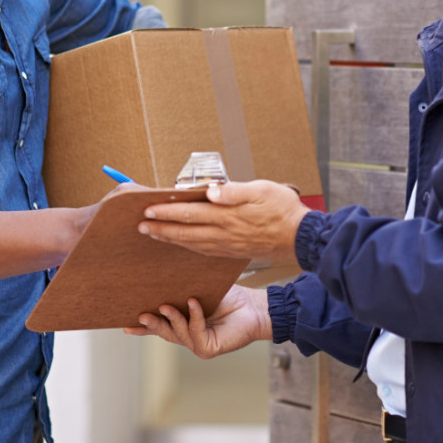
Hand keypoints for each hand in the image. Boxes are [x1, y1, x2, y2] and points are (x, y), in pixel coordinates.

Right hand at [123, 285, 271, 358]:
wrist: (255, 307)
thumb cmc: (230, 297)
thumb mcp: (200, 292)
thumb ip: (182, 293)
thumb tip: (160, 279)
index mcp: (184, 323)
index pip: (160, 326)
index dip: (142, 327)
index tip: (125, 325)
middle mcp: (189, 336)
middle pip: (164, 332)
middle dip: (151, 325)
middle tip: (140, 316)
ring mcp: (198, 344)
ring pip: (177, 334)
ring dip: (170, 319)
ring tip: (165, 306)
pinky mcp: (209, 349)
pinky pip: (195, 333)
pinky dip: (194, 317)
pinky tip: (194, 303)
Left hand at [137, 180, 310, 260]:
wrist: (301, 238)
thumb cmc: (284, 210)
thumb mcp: (262, 190)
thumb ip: (234, 192)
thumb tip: (210, 192)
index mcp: (228, 216)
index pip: (190, 213)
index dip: (167, 212)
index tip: (148, 210)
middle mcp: (224, 233)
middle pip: (185, 232)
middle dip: (161, 229)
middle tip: (141, 227)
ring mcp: (227, 245)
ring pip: (192, 243)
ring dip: (171, 239)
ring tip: (154, 235)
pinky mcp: (233, 252)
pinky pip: (203, 251)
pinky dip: (188, 247)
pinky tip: (182, 244)